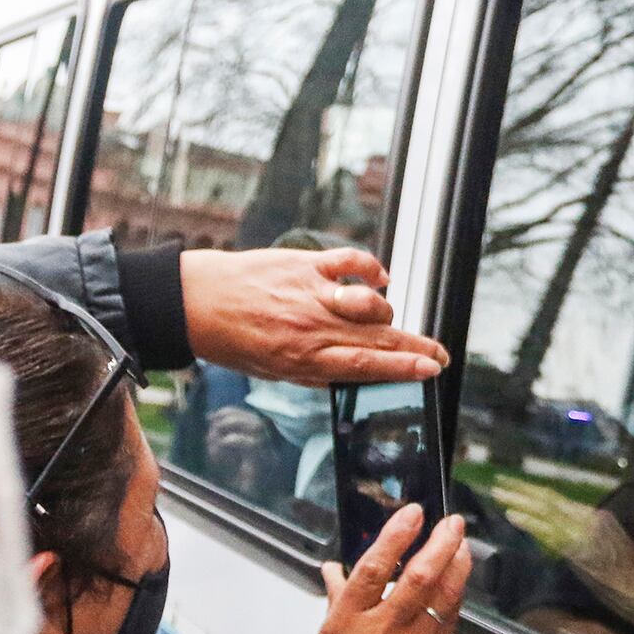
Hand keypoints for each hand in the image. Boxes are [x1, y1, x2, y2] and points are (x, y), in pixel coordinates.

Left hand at [181, 246, 449, 384]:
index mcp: (303, 357)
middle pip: (377, 337)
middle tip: (439, 353)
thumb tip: (360, 371)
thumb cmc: (233, 339)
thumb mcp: (275, 370)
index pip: (366, 363)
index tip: (431, 368)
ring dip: (386, 312)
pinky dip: (372, 268)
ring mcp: (311, 292)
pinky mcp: (306, 264)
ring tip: (385, 317)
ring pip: (370, 303)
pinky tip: (380, 278)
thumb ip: (317, 370)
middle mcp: (311, 325)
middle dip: (415, 347)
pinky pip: (351, 262)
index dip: (404, 367)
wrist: (194, 302)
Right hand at [307, 504, 469, 633]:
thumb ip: (337, 598)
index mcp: (348, 623)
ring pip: (445, 595)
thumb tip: (333, 568)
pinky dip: (456, 592)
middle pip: (420, 576)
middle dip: (442, 542)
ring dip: (458, 563)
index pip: (373, 568)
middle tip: (452, 522)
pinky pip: (451, 617)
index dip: (396, 536)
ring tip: (461, 542)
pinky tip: (457, 577)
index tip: (412, 513)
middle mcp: (383, 630)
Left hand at [494, 477, 633, 599]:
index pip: (559, 501)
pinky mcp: (579, 550)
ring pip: (547, 512)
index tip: (516, 486)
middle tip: (500, 482)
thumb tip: (567, 534)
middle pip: (550, 500)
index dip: (535, 493)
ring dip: (521, 502)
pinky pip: (549, 532)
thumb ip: (588, 536)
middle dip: (523, 490)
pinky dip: (530, 522)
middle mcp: (589, 520)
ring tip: (499, 493)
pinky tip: (513, 515)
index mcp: (597, 518)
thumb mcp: (611, 547)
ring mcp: (584, 533)